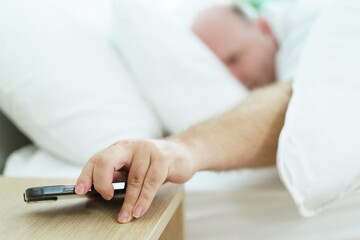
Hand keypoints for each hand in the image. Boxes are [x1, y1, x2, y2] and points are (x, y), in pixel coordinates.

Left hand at [75, 139, 195, 222]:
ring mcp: (148, 150)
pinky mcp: (163, 159)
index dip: (86, 175)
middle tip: (105, 197)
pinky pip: (151, 183)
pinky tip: (139, 210)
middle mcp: (131, 146)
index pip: (97, 159)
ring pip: (132, 179)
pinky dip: (144, 200)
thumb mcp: (133, 167)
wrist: (183, 153)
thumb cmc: (155, 163)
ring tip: (125, 217)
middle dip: (101, 182)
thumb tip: (95, 192)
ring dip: (128, 202)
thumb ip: (117, 176)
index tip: (80, 191)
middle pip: (107, 161)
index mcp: (120, 148)